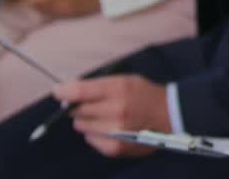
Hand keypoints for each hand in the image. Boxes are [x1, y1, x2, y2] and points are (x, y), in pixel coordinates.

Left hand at [54, 75, 170, 156]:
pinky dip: (95, 133)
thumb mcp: (125, 80)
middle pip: (76, 110)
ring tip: (106, 117)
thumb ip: (97, 85)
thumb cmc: (144, 95)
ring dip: (88, 120)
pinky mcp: (114, 147)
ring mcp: (115, 131)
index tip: (58, 91)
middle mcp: (116, 110)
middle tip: (95, 104)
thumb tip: (64, 91)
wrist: (170, 116)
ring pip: (80, 125)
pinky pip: (89, 139)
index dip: (64, 91)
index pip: (80, 91)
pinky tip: (110, 128)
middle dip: (80, 106)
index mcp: (120, 88)